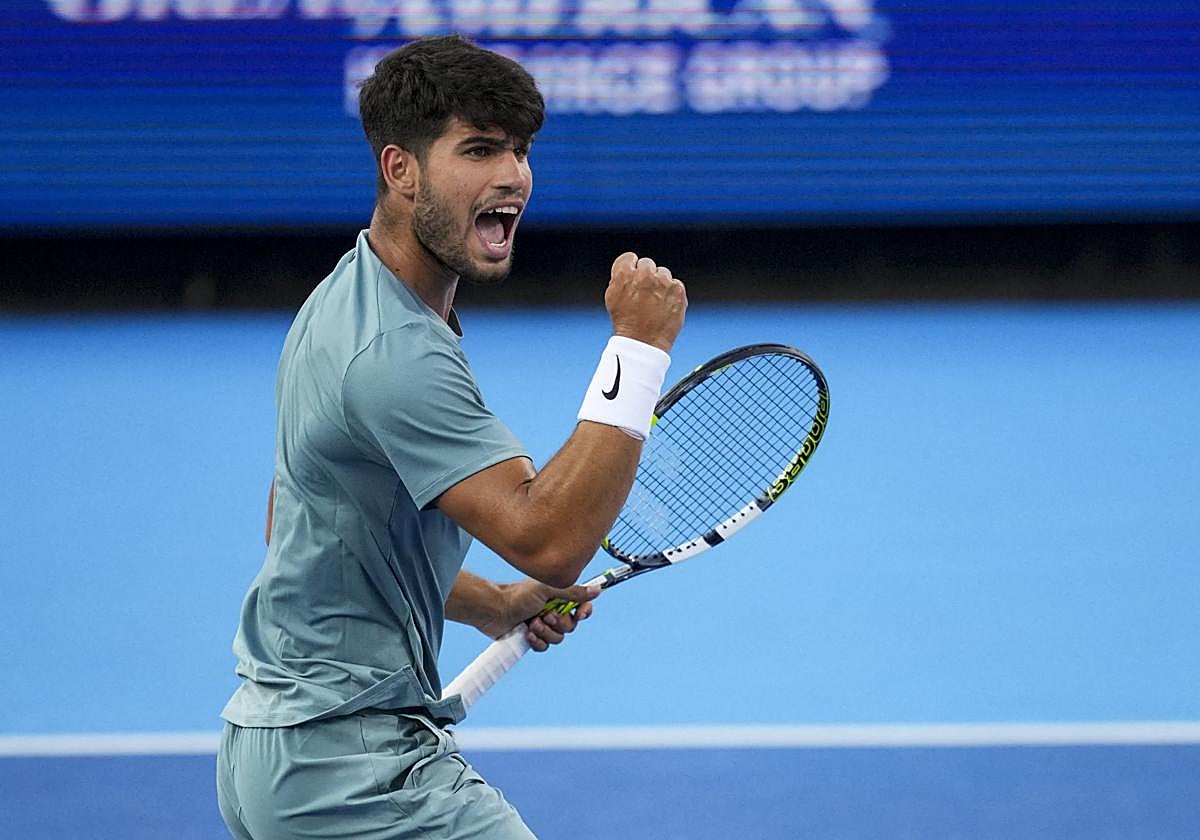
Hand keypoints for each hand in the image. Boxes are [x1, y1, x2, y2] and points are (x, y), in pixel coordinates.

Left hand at [483, 580, 600, 651]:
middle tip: (545, 614)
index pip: (581, 606)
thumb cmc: (518, 595)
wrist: (495, 610)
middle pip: (571, 626)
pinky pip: (545, 647)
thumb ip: (573, 591)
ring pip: (558, 638)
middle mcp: (552, 610)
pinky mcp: (533, 638)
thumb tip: (597, 589)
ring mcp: (543, 625)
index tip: (580, 614)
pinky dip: (537, 641)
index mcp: (558, 596)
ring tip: (532, 623)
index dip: (583, 612)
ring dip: (545, 632)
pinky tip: (527, 633)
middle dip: (558, 623)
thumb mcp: (548, 589)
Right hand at [605, 252, 686, 353]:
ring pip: (663, 274)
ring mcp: (663, 282)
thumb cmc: (625, 322)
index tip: (633, 279)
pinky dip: (672, 294)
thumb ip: (620, 278)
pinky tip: (665, 307)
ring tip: (654, 303)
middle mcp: (644, 274)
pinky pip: (675, 285)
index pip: (630, 258)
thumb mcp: (612, 297)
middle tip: (644, 295)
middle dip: (646, 276)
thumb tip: (630, 268)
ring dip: (660, 284)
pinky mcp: (678, 290)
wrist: (643, 342)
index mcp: (624, 274)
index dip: (631, 269)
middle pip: (647, 264)